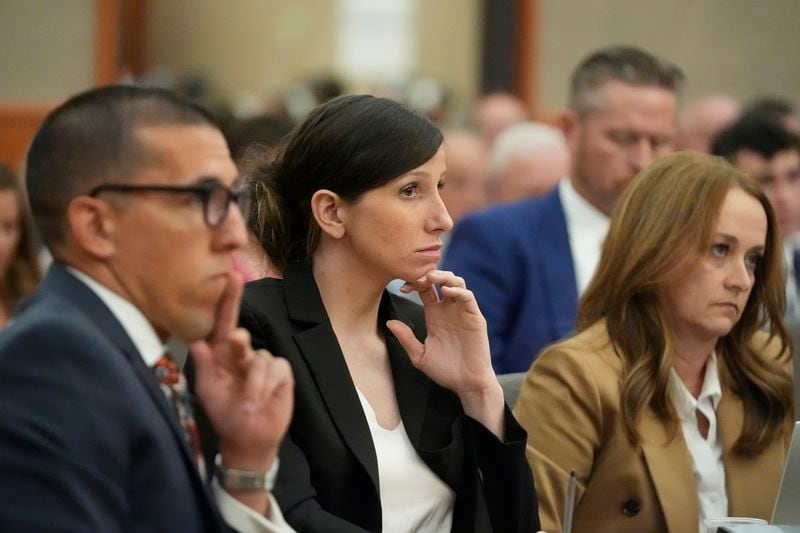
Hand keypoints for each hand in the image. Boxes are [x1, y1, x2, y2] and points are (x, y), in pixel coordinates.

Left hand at [190, 272, 293, 471]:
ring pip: (258, 360)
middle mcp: (243, 353)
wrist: (249, 439)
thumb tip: (196, 341)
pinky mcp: (281, 371)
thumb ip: (203, 366)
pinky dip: (266, 387)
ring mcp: (264, 361)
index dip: (227, 300)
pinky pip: (275, 369)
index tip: (232, 276)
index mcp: (222, 355)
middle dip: (240, 342)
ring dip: (252, 386)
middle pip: (242, 336)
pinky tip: (263, 399)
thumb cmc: (225, 415)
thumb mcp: (209, 392)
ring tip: (247, 405)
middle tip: (236, 342)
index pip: (222, 323)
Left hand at [386, 270, 495, 394]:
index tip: (402, 288)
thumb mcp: (420, 355)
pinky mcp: (475, 317)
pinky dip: (458, 290)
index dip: (414, 283)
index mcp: (434, 315)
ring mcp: (462, 312)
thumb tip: (390, 323)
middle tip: (417, 277)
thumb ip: (406, 339)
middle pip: (441, 280)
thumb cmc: (445, 371)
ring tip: (431, 278)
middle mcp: (448, 310)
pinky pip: (468, 297)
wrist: (466, 384)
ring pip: (456, 283)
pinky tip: (446, 292)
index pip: (424, 289)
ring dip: (444, 276)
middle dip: (429, 274)